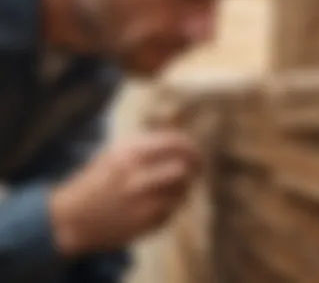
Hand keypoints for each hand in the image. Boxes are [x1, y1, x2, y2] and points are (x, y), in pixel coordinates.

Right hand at [49, 130, 201, 255]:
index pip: (174, 143)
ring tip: (178, 183)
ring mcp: (142, 202)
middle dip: (195, 165)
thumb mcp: (115, 152)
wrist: (72, 218)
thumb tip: (182, 142)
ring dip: (185, 185)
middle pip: (184, 167)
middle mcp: (137, 176)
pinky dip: (174, 203)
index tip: (195, 148)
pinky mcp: (145, 224)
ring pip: (182, 190)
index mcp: (129, 153)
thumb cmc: (97, 179)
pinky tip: (164, 200)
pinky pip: (173, 209)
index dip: (190, 145)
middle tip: (198, 165)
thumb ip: (147, 144)